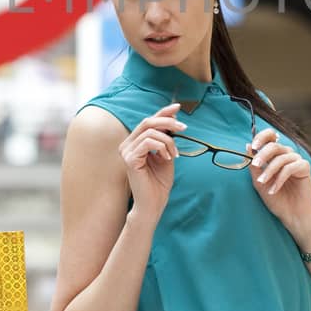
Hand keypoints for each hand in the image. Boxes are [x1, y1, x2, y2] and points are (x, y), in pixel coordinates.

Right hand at [119, 103, 185, 224]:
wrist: (154, 204)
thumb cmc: (159, 183)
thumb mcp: (166, 155)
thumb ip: (167, 138)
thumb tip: (173, 118)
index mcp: (134, 143)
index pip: (148, 121)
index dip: (162, 112)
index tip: (178, 107)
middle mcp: (127, 145)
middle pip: (147, 122)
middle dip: (168, 122)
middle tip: (184, 127)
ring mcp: (126, 152)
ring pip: (151, 132)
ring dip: (168, 141)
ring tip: (174, 155)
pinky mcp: (129, 159)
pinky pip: (149, 143)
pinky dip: (162, 147)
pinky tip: (167, 158)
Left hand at [247, 126, 310, 238]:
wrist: (291, 215)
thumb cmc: (276, 199)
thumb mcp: (259, 182)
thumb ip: (254, 166)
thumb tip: (248, 146)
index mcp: (275, 155)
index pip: (270, 137)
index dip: (262, 137)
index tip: (253, 146)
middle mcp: (286, 155)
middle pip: (274, 146)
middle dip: (262, 155)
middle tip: (255, 165)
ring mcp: (296, 160)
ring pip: (281, 158)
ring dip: (269, 171)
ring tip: (263, 183)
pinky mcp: (304, 168)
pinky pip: (290, 168)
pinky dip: (279, 178)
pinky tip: (274, 189)